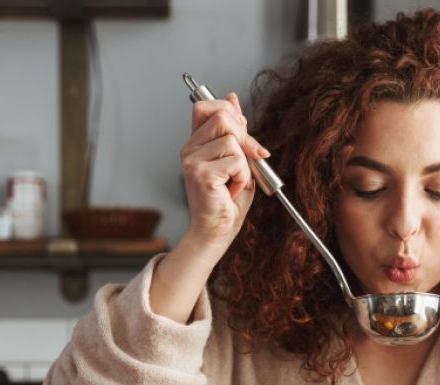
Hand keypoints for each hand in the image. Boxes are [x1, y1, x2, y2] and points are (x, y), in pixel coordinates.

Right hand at [179, 91, 269, 255]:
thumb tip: (233, 98)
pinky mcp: (201, 174)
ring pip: (232, 141)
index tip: (242, 129)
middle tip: (250, 159)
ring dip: (244, 164)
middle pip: (222, 117)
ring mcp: (192, 161)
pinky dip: (243, 177)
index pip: (204, 107)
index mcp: (195, 143)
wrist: (216, 231)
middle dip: (245, 137)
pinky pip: (236, 161)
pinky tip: (232, 189)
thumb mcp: (237, 158)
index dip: (227, 111)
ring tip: (235, 181)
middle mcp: (189, 149)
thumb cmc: (226, 200)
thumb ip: (234, 130)